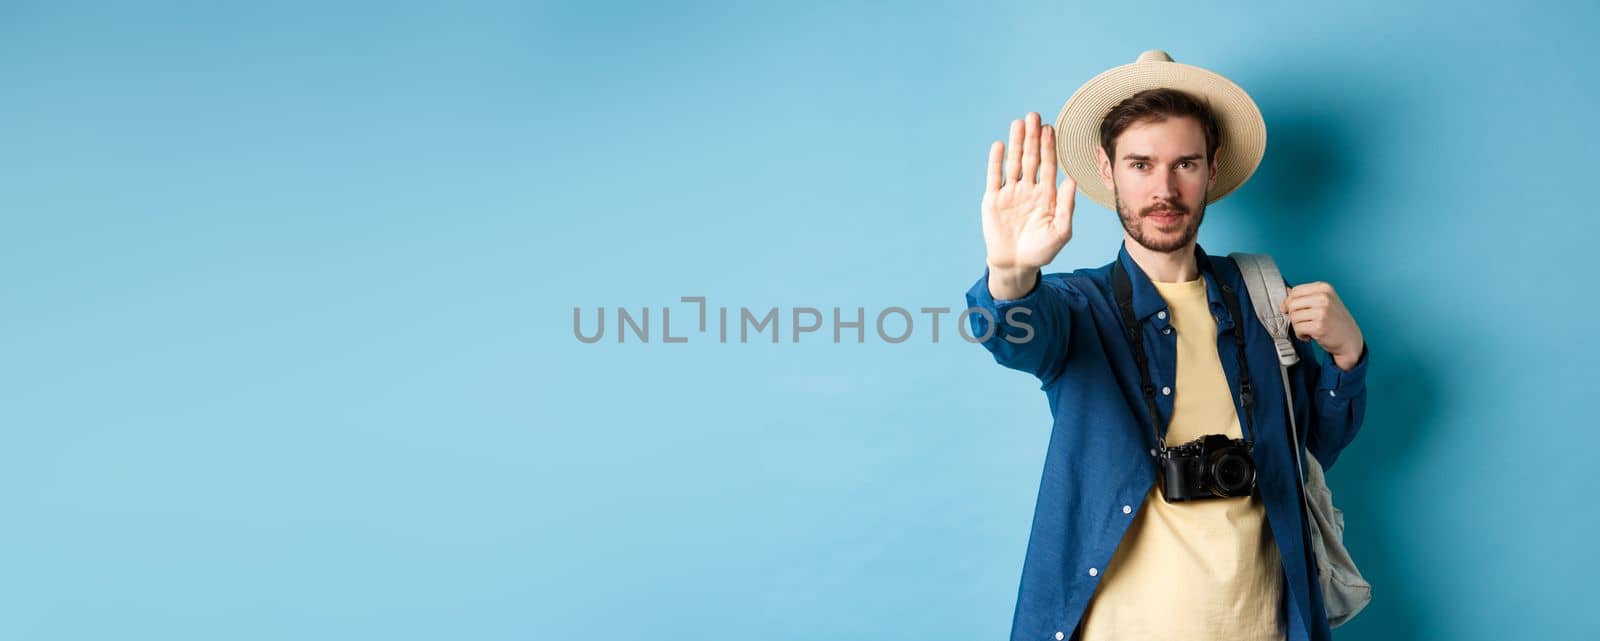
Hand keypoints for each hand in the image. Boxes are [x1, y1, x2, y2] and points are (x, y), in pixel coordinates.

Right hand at [982, 112, 1075, 275]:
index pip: (1048, 165)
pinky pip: (995, 177)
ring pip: (1013, 162)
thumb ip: (1067, 207)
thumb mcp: (1061, 231)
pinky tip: (999, 145)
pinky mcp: (993, 200)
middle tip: (1034, 115)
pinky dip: (996, 161)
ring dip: (1015, 143)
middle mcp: (1029, 189)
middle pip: (1031, 158)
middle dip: (1033, 138)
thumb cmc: (1041, 251)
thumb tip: (1072, 181)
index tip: (1050, 128)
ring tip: (1018, 123)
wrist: (1016, 265)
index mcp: (1046, 195)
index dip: (1049, 147)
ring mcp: (1010, 193)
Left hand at [1280, 281, 1364, 369]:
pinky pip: (1298, 328)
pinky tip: (1309, 335)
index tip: (1288, 309)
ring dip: (1297, 326)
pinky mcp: (1319, 326)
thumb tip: (1287, 290)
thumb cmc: (1335, 320)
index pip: (1296, 291)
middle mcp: (1324, 298)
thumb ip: (1306, 295)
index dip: (1288, 301)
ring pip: (1293, 316)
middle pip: (1292, 303)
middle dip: (1292, 315)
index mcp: (1324, 288)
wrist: (1350, 339)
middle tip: (1302, 322)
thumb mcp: (1325, 302)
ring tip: (1308, 329)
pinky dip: (1300, 335)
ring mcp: (1322, 312)